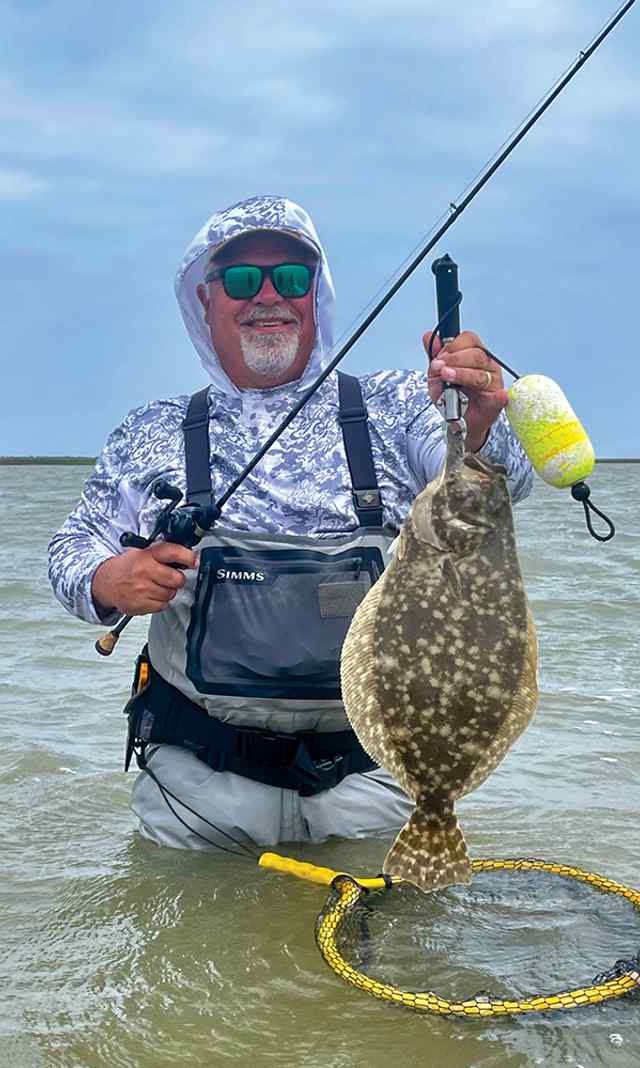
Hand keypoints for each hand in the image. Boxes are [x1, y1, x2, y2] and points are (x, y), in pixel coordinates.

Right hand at [91, 541, 197, 615]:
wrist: (105, 582)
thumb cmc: (126, 567)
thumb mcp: (141, 552)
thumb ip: (162, 554)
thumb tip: (188, 557)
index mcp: (146, 555)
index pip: (172, 552)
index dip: (188, 557)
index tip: (194, 561)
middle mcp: (144, 571)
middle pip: (177, 579)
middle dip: (177, 579)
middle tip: (171, 578)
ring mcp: (142, 589)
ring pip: (171, 594)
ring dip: (168, 592)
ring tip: (156, 586)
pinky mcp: (140, 604)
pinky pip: (162, 606)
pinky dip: (160, 602)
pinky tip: (151, 595)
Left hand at [424, 330, 508, 451]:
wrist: (457, 421)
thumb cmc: (452, 397)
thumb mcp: (437, 375)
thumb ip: (435, 356)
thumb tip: (428, 337)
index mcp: (474, 355)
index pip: (469, 340)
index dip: (453, 346)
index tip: (439, 357)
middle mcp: (487, 366)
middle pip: (476, 354)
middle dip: (454, 359)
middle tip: (440, 368)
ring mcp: (493, 383)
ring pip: (481, 374)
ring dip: (462, 374)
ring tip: (447, 376)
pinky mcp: (496, 402)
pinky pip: (500, 398)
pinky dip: (500, 397)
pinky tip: (499, 395)